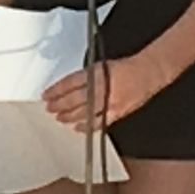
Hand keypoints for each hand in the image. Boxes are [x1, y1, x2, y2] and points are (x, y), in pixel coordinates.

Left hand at [42, 56, 168, 133]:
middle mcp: (101, 88)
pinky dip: (86, 126)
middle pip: (73, 99)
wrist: (148, 72)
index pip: (69, 83)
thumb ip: (85, 77)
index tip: (46, 95)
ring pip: (83, 112)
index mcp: (95, 74)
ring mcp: (109, 102)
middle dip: (59, 105)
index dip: (56, 90)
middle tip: (50, 108)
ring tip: (60, 117)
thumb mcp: (101, 66)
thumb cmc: (126, 68)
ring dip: (69, 116)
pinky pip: (98, 122)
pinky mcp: (117, 112)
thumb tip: (68, 87)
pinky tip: (77, 127)